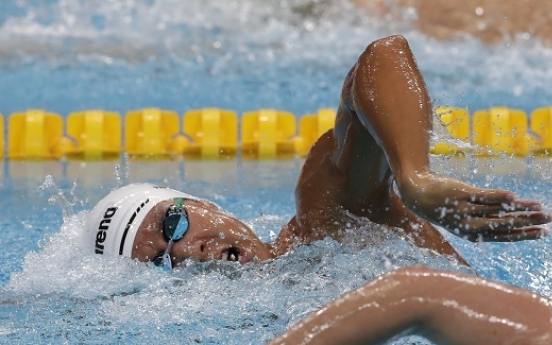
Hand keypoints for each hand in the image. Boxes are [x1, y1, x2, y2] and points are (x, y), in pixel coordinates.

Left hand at [398, 172, 550, 241]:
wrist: (418, 194)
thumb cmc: (445, 206)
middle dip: (528, 222)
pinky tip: (513, 197)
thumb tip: (512, 215)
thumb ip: (486, 217)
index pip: (502, 236)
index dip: (522, 235)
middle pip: (503, 225)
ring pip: (496, 211)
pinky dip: (497, 197)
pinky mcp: (460, 195)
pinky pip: (482, 197)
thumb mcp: (465, 216)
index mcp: (471, 234)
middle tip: (548, 218)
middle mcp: (469, 224)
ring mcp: (465, 210)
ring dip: (519, 209)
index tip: (542, 233)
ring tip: (539, 206)